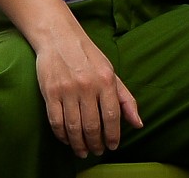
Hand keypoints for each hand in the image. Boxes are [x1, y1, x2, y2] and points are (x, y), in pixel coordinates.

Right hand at [34, 29, 142, 157]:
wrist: (58, 36)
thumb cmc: (87, 55)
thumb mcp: (111, 72)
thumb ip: (125, 99)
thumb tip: (138, 124)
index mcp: (105, 80)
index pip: (112, 116)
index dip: (113, 136)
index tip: (112, 146)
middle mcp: (87, 85)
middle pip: (92, 126)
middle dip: (95, 144)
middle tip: (96, 151)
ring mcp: (66, 89)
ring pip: (73, 127)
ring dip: (79, 144)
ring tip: (82, 151)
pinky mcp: (50, 91)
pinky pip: (56, 121)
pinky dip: (62, 135)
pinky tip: (67, 139)